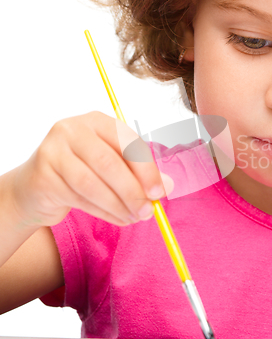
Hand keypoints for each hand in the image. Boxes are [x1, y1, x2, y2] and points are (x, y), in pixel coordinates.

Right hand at [9, 111, 173, 228]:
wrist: (36, 187)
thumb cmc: (83, 171)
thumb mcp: (114, 166)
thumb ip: (140, 173)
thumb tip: (168, 186)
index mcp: (96, 120)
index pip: (127, 141)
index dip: (146, 168)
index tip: (160, 192)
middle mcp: (72, 129)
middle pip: (108, 162)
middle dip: (132, 190)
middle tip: (148, 210)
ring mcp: (52, 151)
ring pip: (92, 183)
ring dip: (118, 205)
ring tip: (134, 217)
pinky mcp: (42, 176)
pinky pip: (79, 198)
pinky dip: (103, 212)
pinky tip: (118, 218)